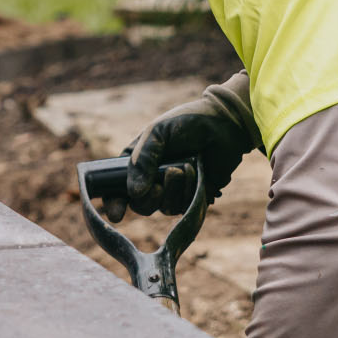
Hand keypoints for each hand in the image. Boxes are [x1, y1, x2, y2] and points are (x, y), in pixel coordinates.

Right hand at [123, 73, 260, 215]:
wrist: (223, 124)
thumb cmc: (187, 122)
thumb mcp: (157, 132)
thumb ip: (142, 160)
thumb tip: (135, 194)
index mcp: (137, 163)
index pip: (117, 189)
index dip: (113, 204)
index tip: (116, 214)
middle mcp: (152, 179)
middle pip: (141, 205)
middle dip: (149, 198)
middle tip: (160, 182)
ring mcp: (173, 190)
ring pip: (164, 208)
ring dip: (175, 189)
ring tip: (186, 166)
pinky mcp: (193, 196)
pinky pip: (185, 207)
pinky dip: (190, 191)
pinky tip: (197, 172)